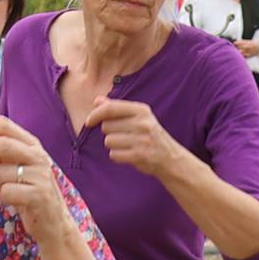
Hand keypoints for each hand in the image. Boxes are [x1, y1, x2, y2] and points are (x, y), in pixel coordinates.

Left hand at [0, 117, 72, 234]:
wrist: (54, 222)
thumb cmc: (28, 192)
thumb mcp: (16, 165)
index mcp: (31, 143)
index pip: (2, 125)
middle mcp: (38, 155)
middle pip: (0, 144)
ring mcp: (41, 174)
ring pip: (0, 173)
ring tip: (9, 192)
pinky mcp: (40, 194)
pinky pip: (6, 192)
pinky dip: (4, 199)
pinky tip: (16, 203)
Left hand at [75, 95, 189, 183]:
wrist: (170, 158)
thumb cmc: (150, 135)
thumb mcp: (138, 117)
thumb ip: (116, 108)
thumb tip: (97, 101)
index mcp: (141, 110)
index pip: (110, 108)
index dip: (95, 114)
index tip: (89, 122)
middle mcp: (142, 123)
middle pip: (106, 126)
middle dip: (110, 132)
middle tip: (124, 136)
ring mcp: (142, 140)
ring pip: (108, 141)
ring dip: (114, 145)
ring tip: (128, 146)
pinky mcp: (139, 155)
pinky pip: (113, 155)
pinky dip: (117, 156)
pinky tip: (129, 155)